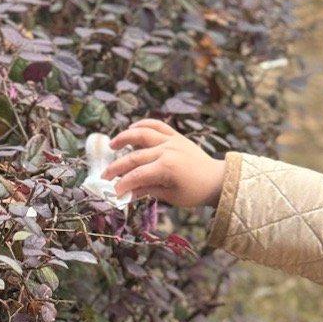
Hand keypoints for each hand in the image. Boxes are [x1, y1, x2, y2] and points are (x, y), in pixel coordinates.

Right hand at [102, 118, 226, 208]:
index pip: (137, 175)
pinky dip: (143, 125)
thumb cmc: (195, 192)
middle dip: (118, 167)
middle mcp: (167, 150)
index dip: (123, 184)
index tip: (114, 192)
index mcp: (167, 168)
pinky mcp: (176, 136)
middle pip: (135, 157)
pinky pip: (157, 125)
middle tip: (105, 175)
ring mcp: (171, 140)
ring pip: (142, 134)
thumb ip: (148, 191)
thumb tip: (126, 193)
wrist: (217, 179)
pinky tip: (131, 129)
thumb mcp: (171, 197)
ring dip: (125, 138)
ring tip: (113, 146)